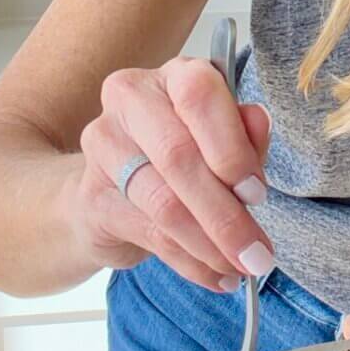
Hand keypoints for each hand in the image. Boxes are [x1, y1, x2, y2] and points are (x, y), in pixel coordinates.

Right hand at [67, 55, 275, 293]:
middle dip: (225, 213)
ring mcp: (103, 146)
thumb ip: (243, 132)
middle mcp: (130, 99)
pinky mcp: (91, 197)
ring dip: (210, 245)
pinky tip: (216, 276)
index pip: (199, 96)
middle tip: (257, 252)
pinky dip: (191, 262)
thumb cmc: (177, 154)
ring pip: (164, 203)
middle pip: (178, 157)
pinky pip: (150, 235)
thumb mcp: (220, 138)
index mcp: (173, 75)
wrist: (106, 188)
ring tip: (241, 268)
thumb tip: (258, 123)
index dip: (230, 148)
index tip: (257, 193)